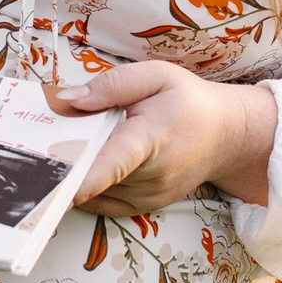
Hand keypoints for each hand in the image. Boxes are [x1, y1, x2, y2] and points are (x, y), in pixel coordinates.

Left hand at [55, 62, 276, 218]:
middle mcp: (152, 175)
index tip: (64, 190)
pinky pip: (104, 204)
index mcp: (152, 137)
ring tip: (85, 143)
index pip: (116, 161)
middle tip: (55, 137)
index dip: (89, 177)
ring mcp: (149, 195)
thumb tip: (69, 99)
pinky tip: (88, 167)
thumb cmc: (188, 101)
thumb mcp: (156, 76)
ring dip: (82, 172)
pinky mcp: (146, 206)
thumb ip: (112, 85)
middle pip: (96, 173)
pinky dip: (91, 189)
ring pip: (97, 190)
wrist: (225, 135)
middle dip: (71, 159)